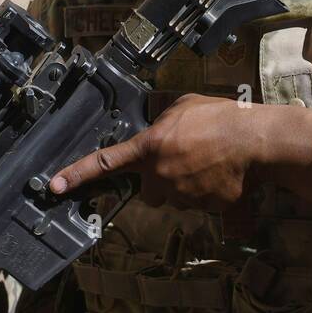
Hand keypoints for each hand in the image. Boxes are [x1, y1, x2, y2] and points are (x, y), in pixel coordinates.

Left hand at [50, 94, 311, 212]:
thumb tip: (154, 118)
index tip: (54, 187)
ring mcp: (182, 195)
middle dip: (162, 179)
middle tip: (187, 159)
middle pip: (149, 189)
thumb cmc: (221, 116)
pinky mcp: (204, 209)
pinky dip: (209, 193)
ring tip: (212, 162)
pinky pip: (201, 205)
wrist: (256, 141)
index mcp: (150, 147)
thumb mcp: (184, 104)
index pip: (106, 163)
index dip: (77, 174)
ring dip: (187, 185)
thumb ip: (162, 115)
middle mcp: (159, 176)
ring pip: (176, 197)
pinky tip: (224, 175)